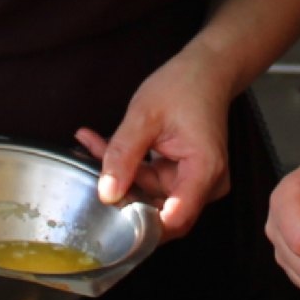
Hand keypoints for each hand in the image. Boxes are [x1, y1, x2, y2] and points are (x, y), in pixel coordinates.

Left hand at [76, 49, 235, 238]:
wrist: (206, 73)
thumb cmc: (183, 87)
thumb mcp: (144, 116)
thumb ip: (123, 155)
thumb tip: (107, 194)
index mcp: (204, 169)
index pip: (175, 218)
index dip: (143, 225)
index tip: (111, 217)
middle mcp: (207, 184)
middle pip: (160, 209)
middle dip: (123, 192)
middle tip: (93, 168)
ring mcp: (198, 184)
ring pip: (152, 196)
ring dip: (123, 175)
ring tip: (94, 143)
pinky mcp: (187, 179)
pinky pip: (154, 184)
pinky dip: (132, 169)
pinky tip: (107, 146)